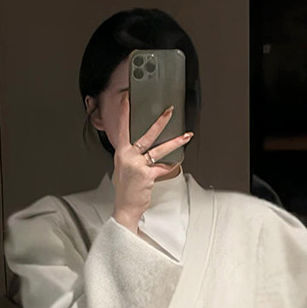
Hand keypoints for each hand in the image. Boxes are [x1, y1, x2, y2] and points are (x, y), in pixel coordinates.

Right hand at [112, 91, 193, 233]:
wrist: (125, 207)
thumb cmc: (126, 189)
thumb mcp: (124, 168)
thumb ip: (132, 156)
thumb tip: (144, 148)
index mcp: (121, 153)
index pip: (123, 129)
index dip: (125, 114)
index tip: (128, 100)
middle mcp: (127, 157)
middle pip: (146, 135)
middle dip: (160, 122)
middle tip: (169, 111)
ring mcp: (137, 165)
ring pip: (159, 150)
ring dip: (175, 142)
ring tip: (186, 136)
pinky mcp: (146, 175)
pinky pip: (163, 167)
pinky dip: (170, 167)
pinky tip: (176, 164)